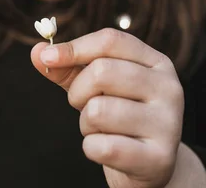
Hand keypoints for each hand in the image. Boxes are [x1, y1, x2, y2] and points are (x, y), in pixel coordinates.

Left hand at [31, 28, 184, 187]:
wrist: (149, 165)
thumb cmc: (119, 117)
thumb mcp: (96, 87)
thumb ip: (67, 68)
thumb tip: (36, 52)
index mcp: (156, 63)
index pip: (111, 41)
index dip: (73, 47)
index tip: (47, 58)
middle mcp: (169, 88)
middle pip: (101, 71)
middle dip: (78, 91)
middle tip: (84, 106)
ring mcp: (168, 123)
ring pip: (98, 110)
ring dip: (86, 123)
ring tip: (102, 129)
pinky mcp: (159, 158)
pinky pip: (102, 146)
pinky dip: (92, 148)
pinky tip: (108, 149)